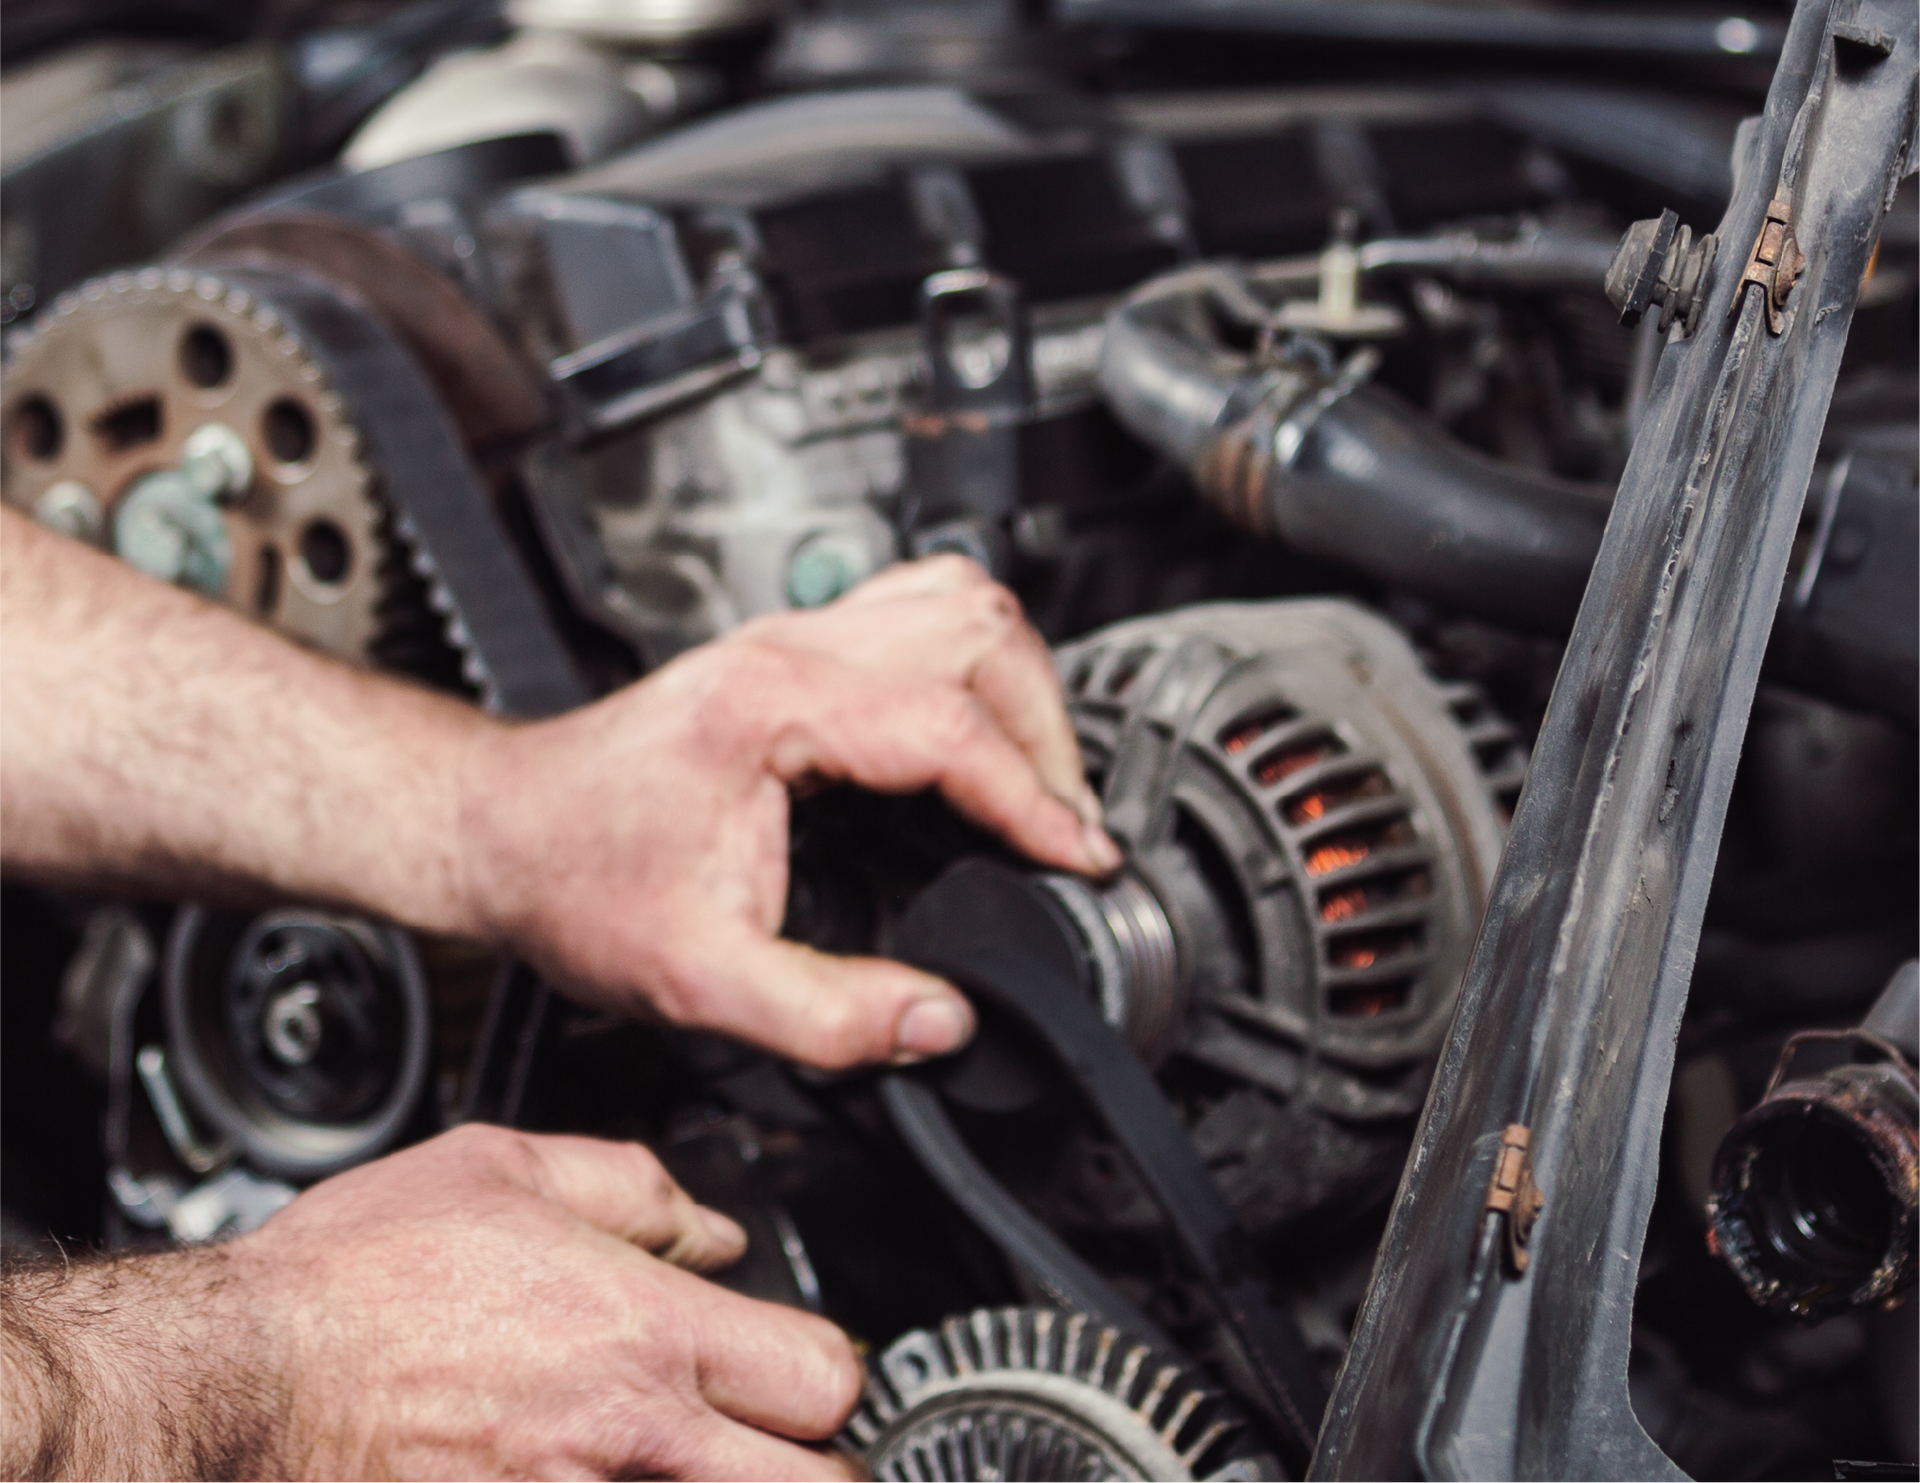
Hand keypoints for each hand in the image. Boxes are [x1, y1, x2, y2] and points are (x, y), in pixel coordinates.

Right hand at [0, 1126, 865, 1481]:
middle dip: (818, 1465)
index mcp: (642, 1332)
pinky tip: (604, 1473)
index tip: (807, 1369)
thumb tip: (707, 1226)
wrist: (234, 1384)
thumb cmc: (353, 1281)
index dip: (830, 1374)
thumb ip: (630, 1188)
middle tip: (782, 1445)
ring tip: (687, 1461)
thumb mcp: (500, 1169)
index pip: (824, 1375)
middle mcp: (629, 1437)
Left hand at [462, 556, 1118, 1069]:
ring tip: (1040, 776)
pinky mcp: (793, 648)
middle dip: (1047, 734)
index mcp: (776, 708)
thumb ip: (826, 1017)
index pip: (951, 727)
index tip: (1076, 858)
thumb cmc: (574, 877)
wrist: (501, 828)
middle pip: (979, 636)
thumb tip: (939, 1023)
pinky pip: (920, 610)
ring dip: (1022, 684)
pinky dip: (977, 663)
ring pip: (961, 601)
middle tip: (1063, 827)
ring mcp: (793, 636)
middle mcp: (791, 650)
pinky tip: (982, 725)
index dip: (1034, 799)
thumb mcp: (698, 979)